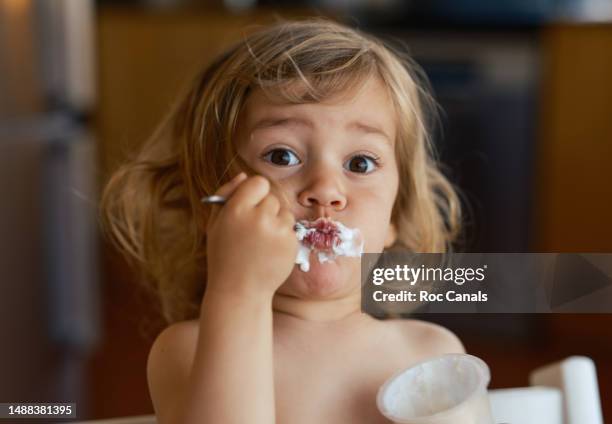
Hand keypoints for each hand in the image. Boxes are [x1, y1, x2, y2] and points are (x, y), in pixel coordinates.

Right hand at [205, 173, 297, 300]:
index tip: (249, 206)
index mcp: (236, 209)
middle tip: (253, 230)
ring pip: (284, 212)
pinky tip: (270, 253)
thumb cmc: (225, 255)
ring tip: (261, 243)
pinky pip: (290, 229)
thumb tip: (243, 176)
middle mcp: (258, 217)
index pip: (258, 182)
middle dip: (265, 209)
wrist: (240, 291)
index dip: (254, 194)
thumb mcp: (216, 224)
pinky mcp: (291, 243)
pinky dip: (283, 238)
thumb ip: (226, 195)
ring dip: (276, 222)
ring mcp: (277, 230)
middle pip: (272, 197)